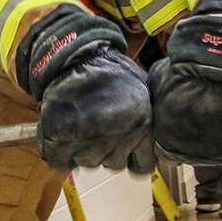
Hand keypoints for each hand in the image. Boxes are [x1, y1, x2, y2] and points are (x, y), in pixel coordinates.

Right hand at [18, 7, 153, 172]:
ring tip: (82, 124)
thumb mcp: (144, 90)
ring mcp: (88, 139)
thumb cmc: (111, 71)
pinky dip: (60, 153)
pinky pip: (61, 163)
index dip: (133, 158)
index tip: (127, 150)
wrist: (75, 54)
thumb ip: (151, 119)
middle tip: (100, 126)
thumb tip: (162, 139)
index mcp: (143, 124)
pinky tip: (65, 135)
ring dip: (84, 150)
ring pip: (88, 163)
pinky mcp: (59, 139)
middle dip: (108, 150)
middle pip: (114, 164)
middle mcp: (118, 135)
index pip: (143, 166)